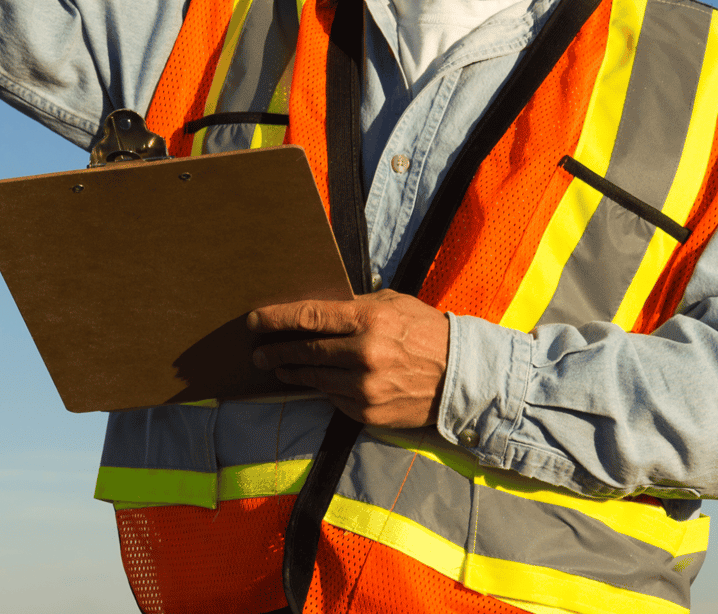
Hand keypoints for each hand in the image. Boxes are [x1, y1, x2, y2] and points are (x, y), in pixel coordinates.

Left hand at [248, 290, 449, 427]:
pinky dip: (323, 389)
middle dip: (275, 351)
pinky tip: (317, 382)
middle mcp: (365, 353)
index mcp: (370, 319)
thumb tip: (314, 311)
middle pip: (305, 351)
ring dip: (292, 372)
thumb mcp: (393, 305)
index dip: (276, 319)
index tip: (254, 321)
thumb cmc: (425, 332)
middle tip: (258, 353)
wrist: (462, 377)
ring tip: (279, 367)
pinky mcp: (368, 412)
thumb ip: (354, 306)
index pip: (310, 317)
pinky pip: (333, 398)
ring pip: (314, 378)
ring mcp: (365, 386)